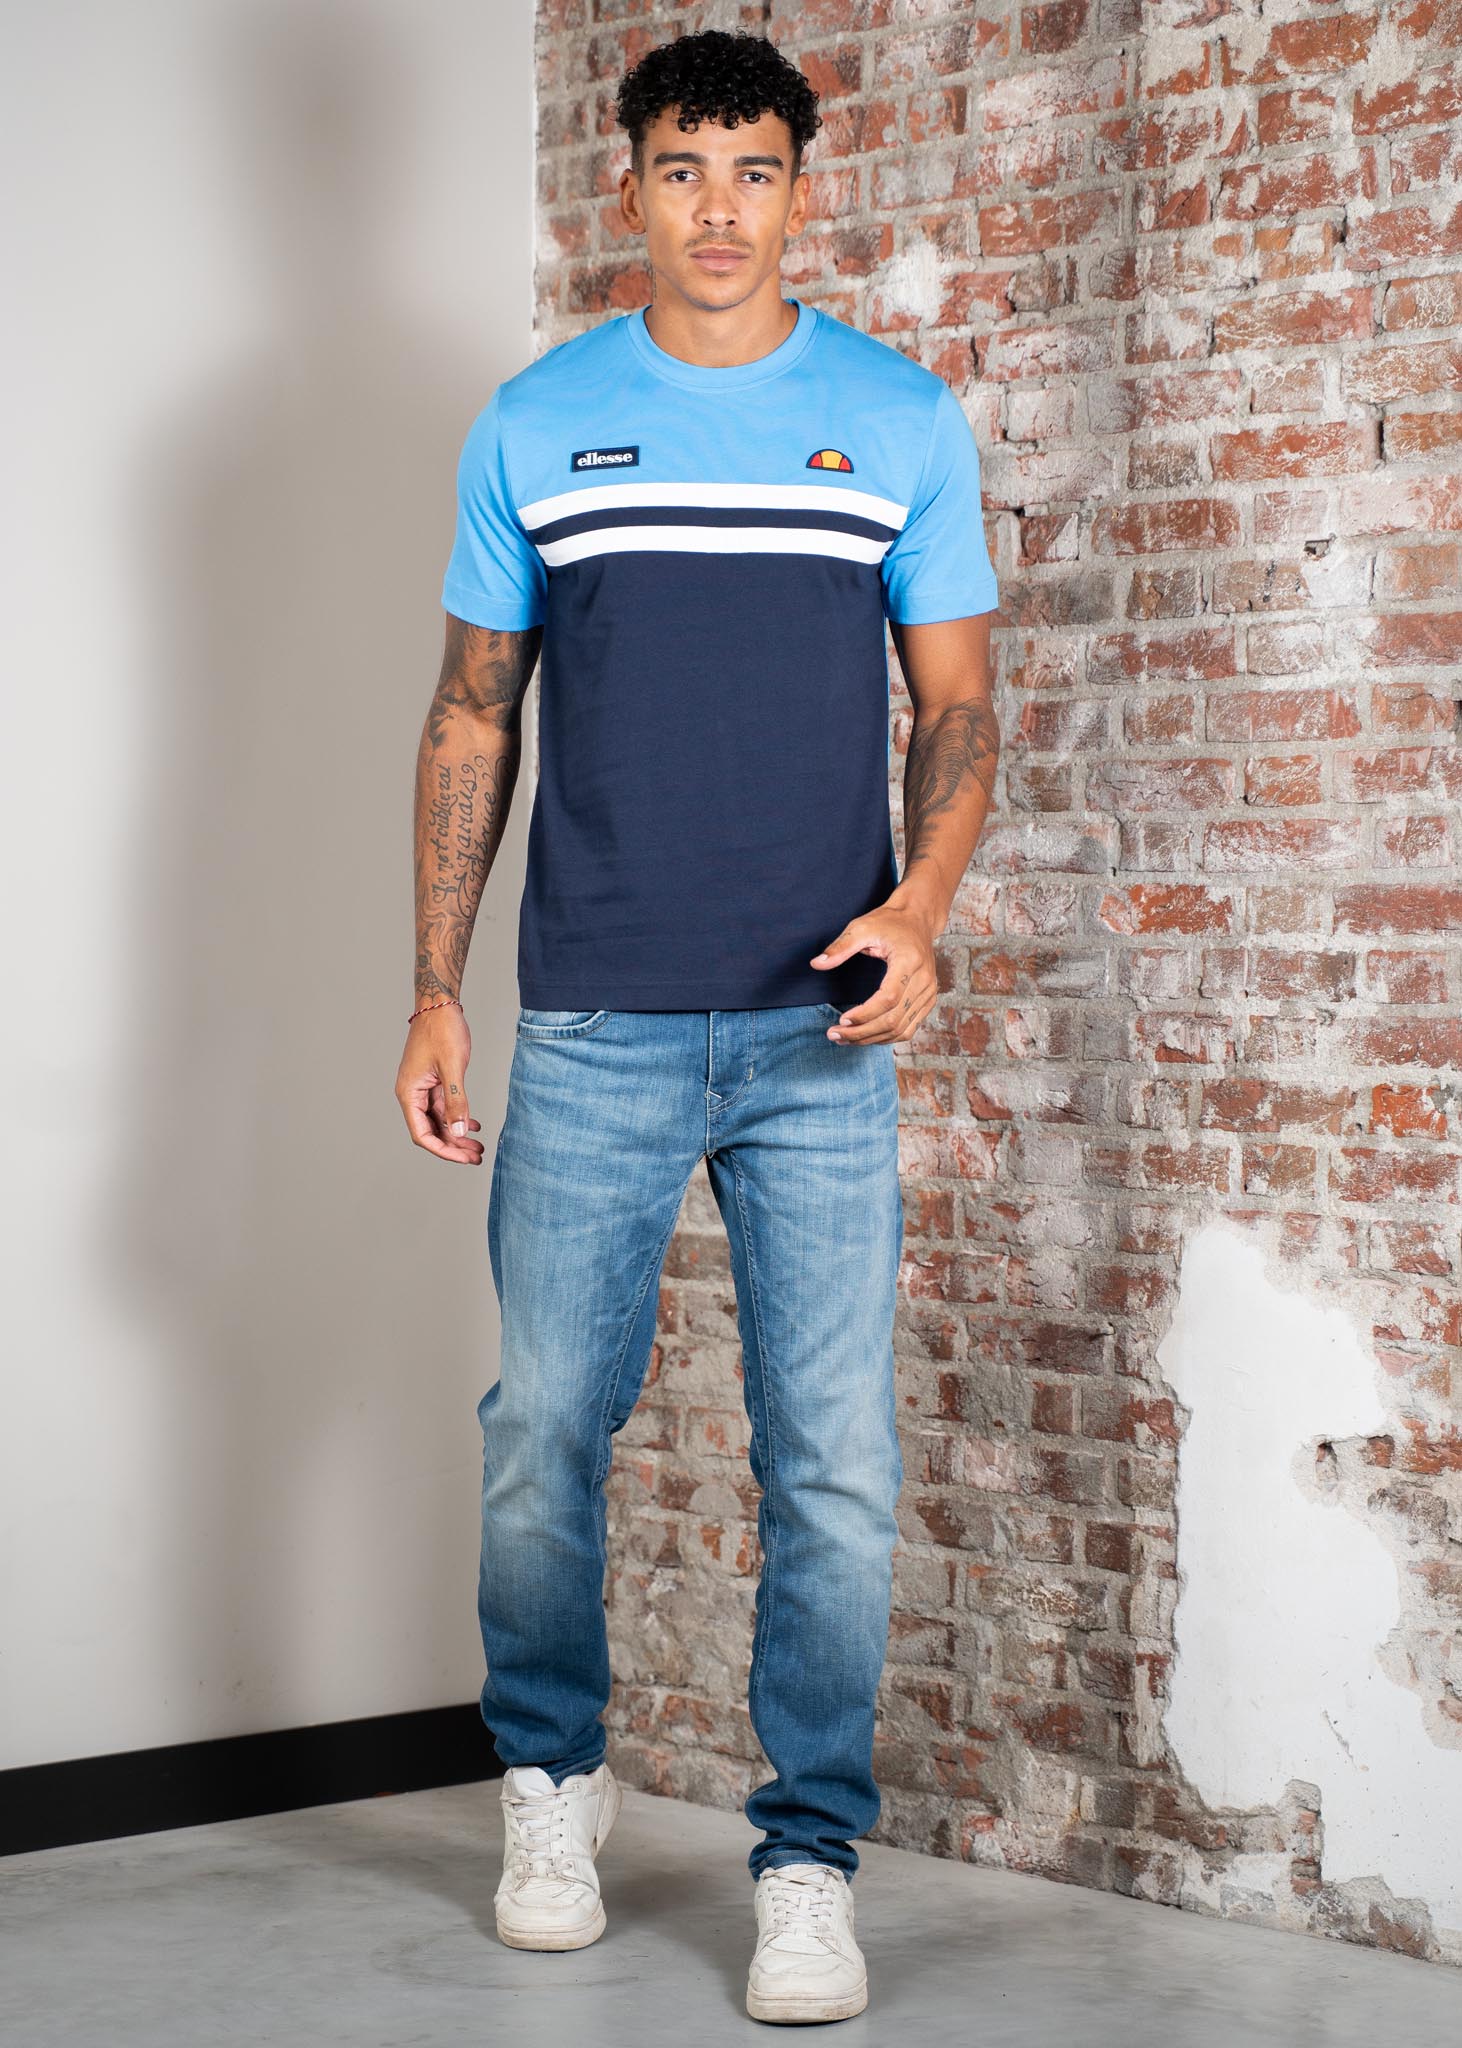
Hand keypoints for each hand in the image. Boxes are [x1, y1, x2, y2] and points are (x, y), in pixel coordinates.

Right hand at [395, 1004, 484, 1162]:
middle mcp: (412, 1094)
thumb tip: (458, 1131)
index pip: (422, 1134)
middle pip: (431, 1131)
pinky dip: (458, 1117)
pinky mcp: (433, 1081)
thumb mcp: (452, 1066)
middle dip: (453, 1146)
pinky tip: (474, 1124)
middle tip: (476, 1157)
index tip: (464, 1158)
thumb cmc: (442, 1029)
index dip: (443, 1150)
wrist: (439, 1004)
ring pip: (439, 1121)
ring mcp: (423, 1088)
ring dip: (458, 1134)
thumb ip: (455, 1100)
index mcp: (409, 1093)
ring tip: (478, 1146)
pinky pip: (444, 1107)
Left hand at [810, 899, 939, 1044]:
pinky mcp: (928, 1000)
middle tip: (835, 1035)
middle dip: (862, 1033)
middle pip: (894, 1020)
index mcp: (909, 961)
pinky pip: (909, 1028)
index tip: (841, 1020)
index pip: (888, 999)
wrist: (917, 919)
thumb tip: (816, 963)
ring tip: (845, 1039)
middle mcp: (925, 980)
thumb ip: (840, 947)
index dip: (864, 1015)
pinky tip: (866, 1036)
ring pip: (901, 1029)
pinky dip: (886, 1037)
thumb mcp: (861, 927)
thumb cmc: (889, 922)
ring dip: (872, 1039)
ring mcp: (929, 992)